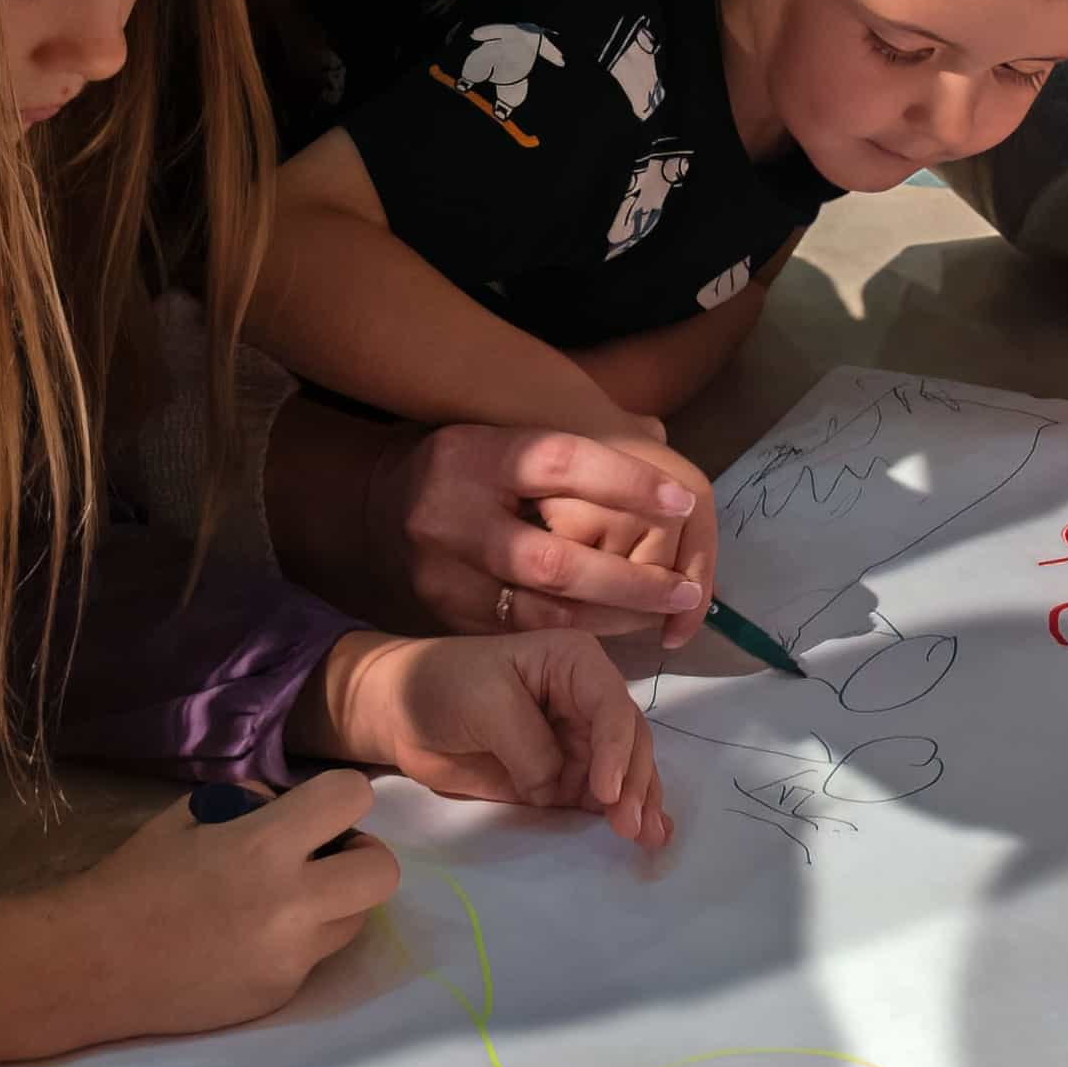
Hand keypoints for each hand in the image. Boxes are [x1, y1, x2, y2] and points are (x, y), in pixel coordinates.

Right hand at [0, 773, 404, 1066]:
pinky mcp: (279, 997)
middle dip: (361, 857)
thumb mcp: (188, 815)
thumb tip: (289, 803)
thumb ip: (250, 805)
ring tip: (280, 901)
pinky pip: (313, 960)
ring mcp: (289, 959)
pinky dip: (295, 945)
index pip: (354, 798)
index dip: (340, 797)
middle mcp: (292, 905)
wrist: (91, 965)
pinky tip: (245, 942)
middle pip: (382, 873)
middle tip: (322, 859)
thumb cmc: (134, 879)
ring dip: (333, 903)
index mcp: (265, 846)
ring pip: (355, 922)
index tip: (317, 808)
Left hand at [315, 627, 671, 855]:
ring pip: (623, 773)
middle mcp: (586, 700)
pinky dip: (621, 814)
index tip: (606, 793)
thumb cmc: (440, 687)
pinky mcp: (561, 776)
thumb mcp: (487, 704)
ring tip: (646, 839)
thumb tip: (556, 789)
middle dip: (635, 784)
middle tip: (631, 828)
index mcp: (574, 663)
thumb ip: (529, 748)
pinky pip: (598, 797)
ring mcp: (576, 741)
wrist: (398, 713)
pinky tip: (648, 834)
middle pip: (628, 743)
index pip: (610, 707)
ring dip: (639, 804)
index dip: (616, 751)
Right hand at [381, 419, 711, 642]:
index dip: (626, 482)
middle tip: (686, 591)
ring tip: (664, 616)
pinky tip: (615, 630)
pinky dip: (573, 636)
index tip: (683, 501)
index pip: (560, 462)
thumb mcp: (509, 431)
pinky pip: (519, 635)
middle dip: (630, 581)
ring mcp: (443, 572)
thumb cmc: (472, 462)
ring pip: (540, 611)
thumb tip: (659, 438)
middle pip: (554, 559)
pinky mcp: (442, 614)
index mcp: (475, 453)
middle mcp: (452, 513)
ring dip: (612, 619)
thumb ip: (578, 437)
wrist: (381, 503)